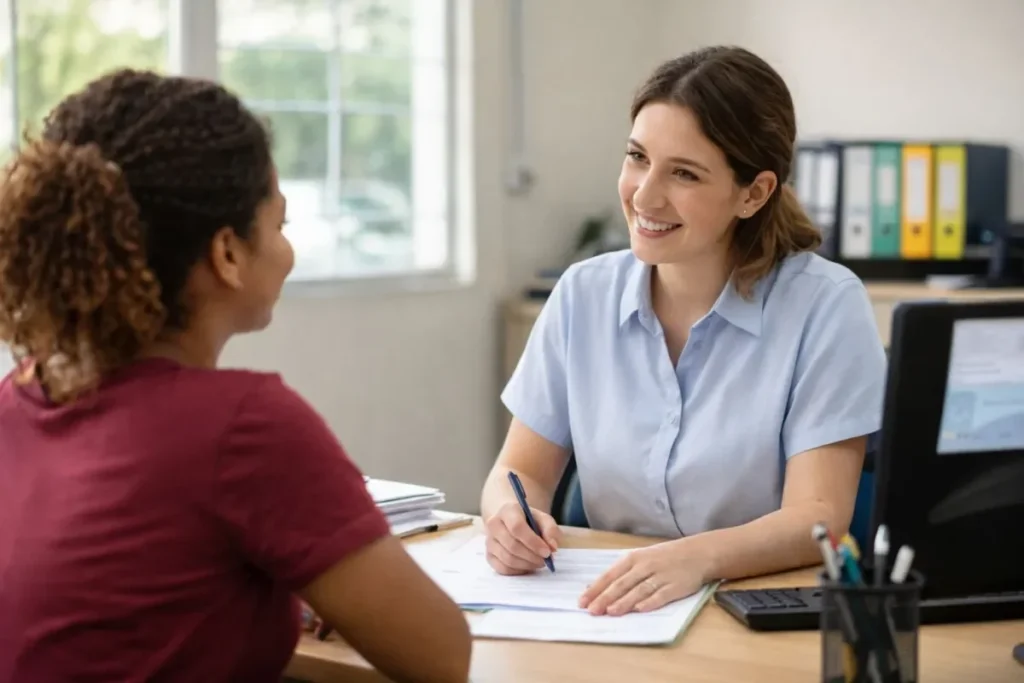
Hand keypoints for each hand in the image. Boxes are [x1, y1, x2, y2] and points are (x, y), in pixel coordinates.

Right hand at [483, 501, 561, 574]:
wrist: (508, 521)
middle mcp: (493, 525)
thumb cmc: (528, 520)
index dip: (533, 542)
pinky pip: (503, 569)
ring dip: (527, 564)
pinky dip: (518, 570)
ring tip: (539, 562)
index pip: (517, 528)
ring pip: (508, 559)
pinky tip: (528, 565)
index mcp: (507, 511)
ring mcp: (489, 541)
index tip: (547, 551)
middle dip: (532, 556)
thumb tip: (552, 547)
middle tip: (546, 560)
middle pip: (512, 546)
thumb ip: (551, 530)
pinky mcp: (489, 556)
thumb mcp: (542, 519)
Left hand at [579, 539, 709, 615]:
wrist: (697, 553)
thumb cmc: (664, 557)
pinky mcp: (675, 586)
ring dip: (624, 601)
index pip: (610, 575)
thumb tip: (597, 588)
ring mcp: (660, 576)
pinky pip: (660, 595)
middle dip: (605, 598)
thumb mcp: (641, 558)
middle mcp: (645, 566)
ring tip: (611, 612)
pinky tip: (639, 609)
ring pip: (638, 590)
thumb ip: (622, 573)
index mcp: (633, 558)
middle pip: (622, 584)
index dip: (596, 589)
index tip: (582, 601)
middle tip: (592, 610)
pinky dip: (649, 602)